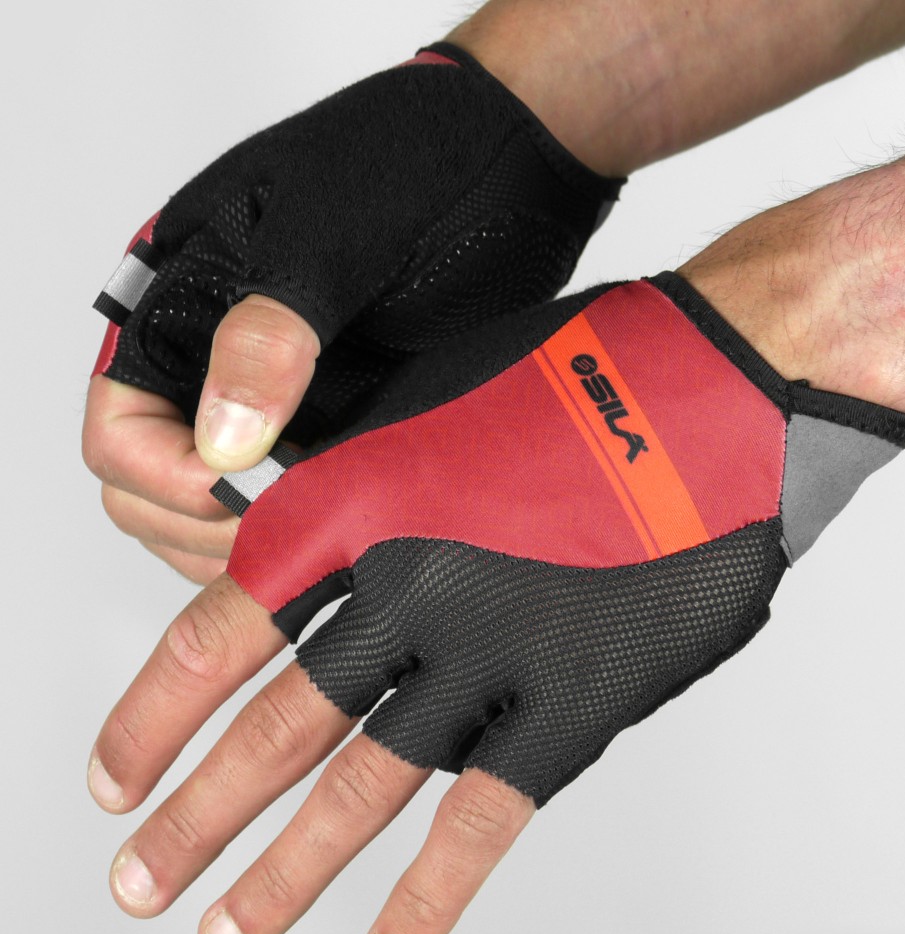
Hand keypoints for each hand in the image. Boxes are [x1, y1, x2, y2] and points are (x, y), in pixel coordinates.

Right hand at [84, 44, 620, 579]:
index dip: (165, 476)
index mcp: (184, 298)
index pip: (121, 425)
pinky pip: (294, 496)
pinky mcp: (340, 418)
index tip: (242, 490)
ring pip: (220, 506)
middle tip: (287, 526)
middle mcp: (219, 356)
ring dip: (253, 536)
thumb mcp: (333, 236)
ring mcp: (280, 397)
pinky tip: (348, 523)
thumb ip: (269, 333)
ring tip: (321, 528)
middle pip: (153, 485)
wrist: (516, 158)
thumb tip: (224, 442)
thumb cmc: (420, 166)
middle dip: (203, 523)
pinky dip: (305, 525)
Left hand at [88, 272, 904, 933]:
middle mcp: (407, 584)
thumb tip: (315, 559)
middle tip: (141, 884)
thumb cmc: (578, 377)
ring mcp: (488, 648)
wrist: (714, 387)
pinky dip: (431, 893)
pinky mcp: (574, 697)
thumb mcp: (436, 401)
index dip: (156, 716)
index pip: (219, 634)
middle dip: (196, 819)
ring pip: (362, 786)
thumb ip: (368, 488)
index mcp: (360, 501)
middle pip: (272, 728)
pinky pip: (485, 814)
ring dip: (286, 872)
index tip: (117, 777)